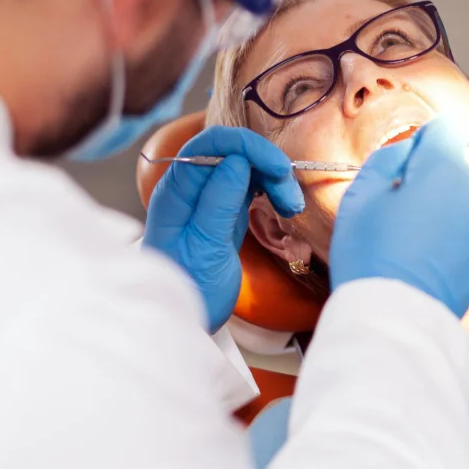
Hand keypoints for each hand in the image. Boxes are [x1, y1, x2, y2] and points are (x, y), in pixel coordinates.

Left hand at [144, 127, 304, 332]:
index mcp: (177, 192)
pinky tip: (285, 207)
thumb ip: (218, 204)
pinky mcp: (224, 211)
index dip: (246, 146)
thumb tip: (235, 161)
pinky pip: (250, 187)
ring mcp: (208, 198)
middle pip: (232, 151)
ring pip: (245, 167)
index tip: (277, 167)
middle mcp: (190, 189)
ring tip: (291, 207)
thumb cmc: (188, 291)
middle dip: (265, 164)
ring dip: (273, 179)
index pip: (210, 144)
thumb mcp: (205, 250)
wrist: (185, 323)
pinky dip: (271, 192)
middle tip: (290, 195)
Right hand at [329, 117, 468, 317]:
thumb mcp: (363, 194)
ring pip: (459, 198)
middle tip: (396, 211)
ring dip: (440, 207)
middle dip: (427, 178)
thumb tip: (412, 148)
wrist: (396, 317)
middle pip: (451, 166)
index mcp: (442, 169)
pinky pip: (467, 228)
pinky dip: (450, 235)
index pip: (440, 130)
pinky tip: (424, 258)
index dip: (417, 146)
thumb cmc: (372, 255)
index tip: (399, 171)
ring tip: (408, 240)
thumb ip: (390, 157)